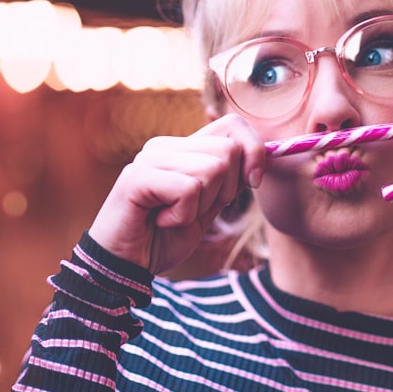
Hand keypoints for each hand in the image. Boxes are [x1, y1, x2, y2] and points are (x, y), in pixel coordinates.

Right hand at [87, 114, 266, 273]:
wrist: (126, 266)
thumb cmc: (164, 237)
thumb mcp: (208, 206)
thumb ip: (231, 180)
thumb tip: (266, 156)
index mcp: (182, 147)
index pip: (232, 125)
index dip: (254, 152)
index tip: (252, 183)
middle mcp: (165, 145)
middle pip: (229, 151)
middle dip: (224, 191)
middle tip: (192, 210)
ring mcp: (149, 158)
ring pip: (213, 169)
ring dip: (201, 206)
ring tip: (173, 217)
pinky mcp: (136, 177)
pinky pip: (188, 189)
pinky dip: (182, 216)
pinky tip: (161, 221)